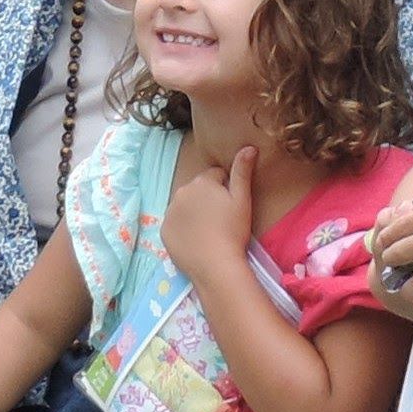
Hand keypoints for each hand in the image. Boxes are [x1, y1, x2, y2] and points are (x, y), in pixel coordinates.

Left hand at [163, 143, 258, 288]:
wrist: (215, 264)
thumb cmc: (233, 231)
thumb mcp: (243, 200)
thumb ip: (243, 171)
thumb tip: (248, 147)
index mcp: (202, 181)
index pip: (216, 176)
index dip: (226, 189)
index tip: (231, 205)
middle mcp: (181, 191)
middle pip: (198, 190)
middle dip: (208, 198)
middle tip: (221, 219)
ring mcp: (170, 212)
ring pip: (185, 206)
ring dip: (194, 212)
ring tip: (209, 231)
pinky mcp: (164, 230)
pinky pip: (175, 223)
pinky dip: (183, 228)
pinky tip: (196, 240)